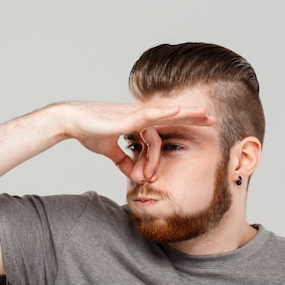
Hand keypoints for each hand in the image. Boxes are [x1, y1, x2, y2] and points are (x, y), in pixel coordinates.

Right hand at [59, 102, 214, 179]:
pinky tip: (181, 111)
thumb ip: (122, 159)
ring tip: (206, 116)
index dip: (163, 148)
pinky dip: (168, 113)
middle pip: (172, 116)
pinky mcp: (130, 117)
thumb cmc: (88, 131)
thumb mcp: (109, 150)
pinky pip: (153, 115)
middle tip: (212, 119)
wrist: (72, 121)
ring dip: (188, 116)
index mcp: (135, 122)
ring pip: (167, 116)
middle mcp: (139, 115)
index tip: (158, 168)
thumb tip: (132, 172)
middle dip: (192, 118)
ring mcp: (135, 114)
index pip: (159, 132)